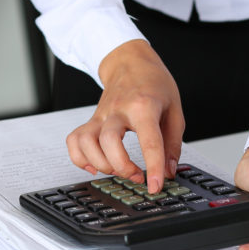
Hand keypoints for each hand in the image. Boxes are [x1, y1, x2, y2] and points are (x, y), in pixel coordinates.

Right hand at [66, 39, 184, 192]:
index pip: (148, 141)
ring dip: (101, 164)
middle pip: (109, 142)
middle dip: (122, 167)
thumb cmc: (153, 84)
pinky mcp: (90, 121)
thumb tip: (167, 170)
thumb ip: (172, 143)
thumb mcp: (174, 110)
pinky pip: (74, 142)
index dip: (153, 167)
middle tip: (136, 175)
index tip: (155, 186)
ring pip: (87, 143)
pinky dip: (80, 158)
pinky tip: (94, 164)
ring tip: (117, 169)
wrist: (130, 62)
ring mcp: (100, 115)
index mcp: (144, 106)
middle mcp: (118, 110)